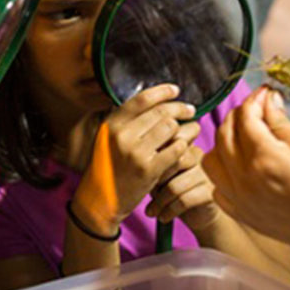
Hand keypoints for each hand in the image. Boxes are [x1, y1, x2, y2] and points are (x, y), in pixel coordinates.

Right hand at [71, 84, 197, 235]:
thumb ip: (126, 121)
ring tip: (189, 130)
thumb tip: (154, 101)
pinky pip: (176, 149)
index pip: (142, 99)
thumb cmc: (107, 166)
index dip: (162, 92)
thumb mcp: (107, 139)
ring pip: (171, 128)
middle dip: (180, 109)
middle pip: (161, 112)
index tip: (175, 90)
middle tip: (190, 110)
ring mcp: (135, 152)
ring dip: (184, 128)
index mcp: (112, 124)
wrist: (100, 199)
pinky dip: (183, 146)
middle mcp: (122, 135)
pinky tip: (183, 147)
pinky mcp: (149, 170)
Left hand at [148, 145, 221, 232]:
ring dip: (159, 202)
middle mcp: (198, 156)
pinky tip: (163, 217)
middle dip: (155, 182)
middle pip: (170, 164)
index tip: (141, 177)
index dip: (152, 161)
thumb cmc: (175, 192)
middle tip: (145, 194)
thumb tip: (132, 165)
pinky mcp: (210, 192)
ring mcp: (205, 174)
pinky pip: (184, 200)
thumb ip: (152, 166)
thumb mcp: (160, 177)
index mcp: (184, 147)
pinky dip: (169, 211)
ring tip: (151, 211)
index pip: (165, 145)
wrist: (199, 215)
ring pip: (174, 186)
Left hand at [202, 87, 289, 289]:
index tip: (265, 93)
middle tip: (257, 111)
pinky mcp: (243, 215)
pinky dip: (224, 174)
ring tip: (246, 139)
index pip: (246, 118)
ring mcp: (241, 200)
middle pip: (224, 134)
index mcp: (264, 158)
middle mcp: (245, 179)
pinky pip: (218, 188)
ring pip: (212, 161)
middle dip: (239, 116)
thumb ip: (282, 123)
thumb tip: (268, 101)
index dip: (255, 100)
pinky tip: (243, 169)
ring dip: (224, 144)